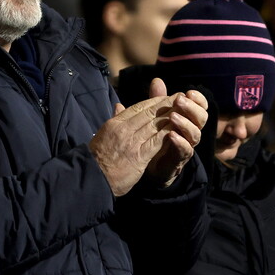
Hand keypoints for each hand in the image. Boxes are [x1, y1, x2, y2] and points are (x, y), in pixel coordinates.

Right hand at [90, 78, 206, 194]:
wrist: (92, 177)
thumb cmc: (96, 159)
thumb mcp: (102, 134)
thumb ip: (113, 120)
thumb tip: (117, 106)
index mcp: (114, 123)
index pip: (137, 107)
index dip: (153, 101)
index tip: (164, 97)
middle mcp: (123, 129)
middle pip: (148, 112)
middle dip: (166, 104)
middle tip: (179, 98)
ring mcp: (131, 141)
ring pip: (154, 124)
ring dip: (171, 116)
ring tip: (183, 111)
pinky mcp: (138, 155)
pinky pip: (156, 141)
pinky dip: (168, 133)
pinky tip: (178, 129)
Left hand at [143, 84, 207, 187]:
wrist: (147, 166)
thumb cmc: (154, 137)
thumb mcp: (154, 116)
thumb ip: (157, 100)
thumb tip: (156, 80)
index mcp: (187, 120)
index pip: (200, 107)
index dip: (198, 99)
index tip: (189, 92)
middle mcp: (190, 133)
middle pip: (202, 118)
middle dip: (192, 108)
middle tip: (179, 100)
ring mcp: (186, 147)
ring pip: (195, 135)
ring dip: (185, 124)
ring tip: (173, 116)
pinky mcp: (178, 160)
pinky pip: (185, 151)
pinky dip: (180, 143)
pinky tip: (171, 135)